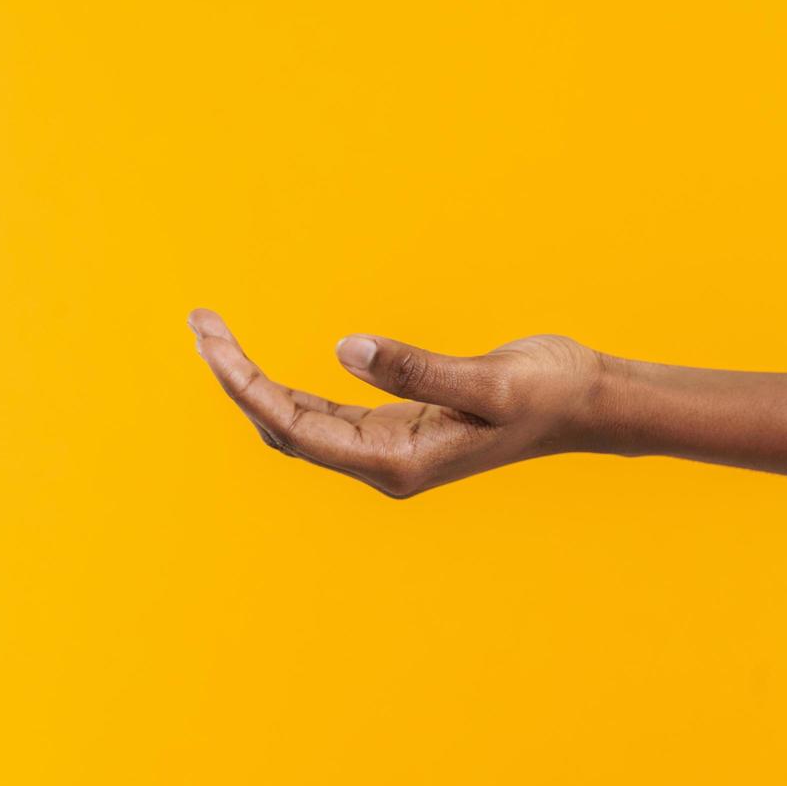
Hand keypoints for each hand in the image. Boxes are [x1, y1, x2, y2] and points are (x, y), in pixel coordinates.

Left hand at [188, 309, 604, 497]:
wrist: (588, 403)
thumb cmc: (548, 393)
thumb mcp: (488, 380)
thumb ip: (416, 370)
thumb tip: (343, 350)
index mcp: (399, 462)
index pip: (296, 427)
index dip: (246, 385)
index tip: (211, 340)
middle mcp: (387, 463)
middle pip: (285, 428)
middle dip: (237, 379)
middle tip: (198, 321)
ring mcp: (392, 449)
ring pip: (300, 423)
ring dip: (256, 383)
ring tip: (214, 335)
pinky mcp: (403, 427)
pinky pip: (326, 416)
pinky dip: (288, 388)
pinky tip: (263, 367)